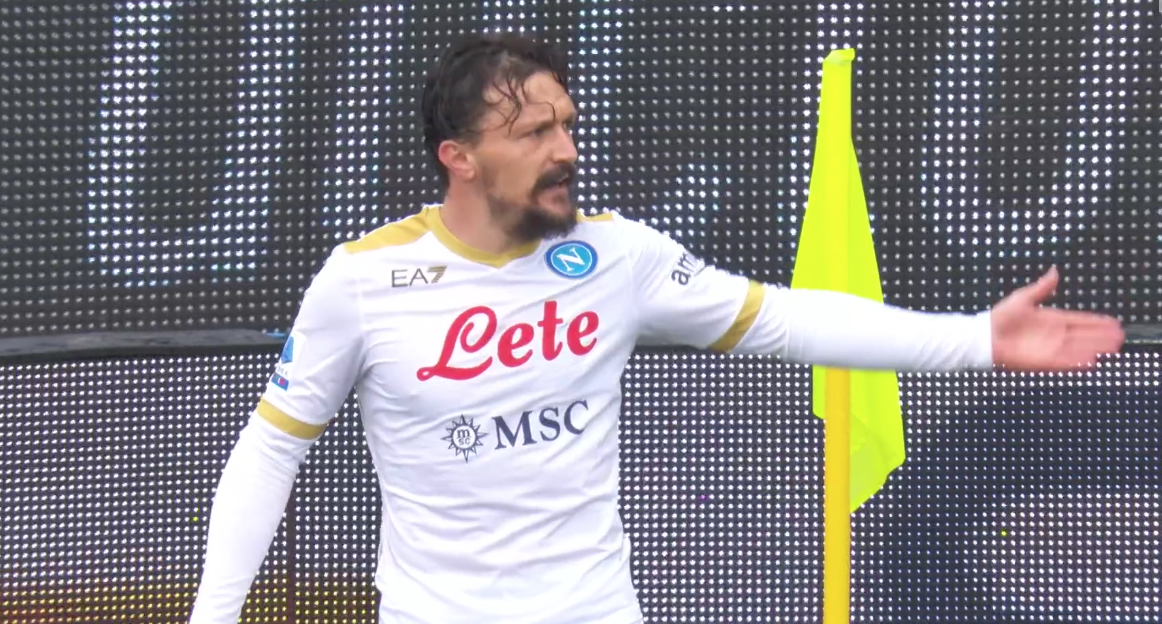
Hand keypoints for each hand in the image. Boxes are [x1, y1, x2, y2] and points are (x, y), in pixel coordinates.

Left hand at [990, 266, 1124, 371]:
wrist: (984, 337)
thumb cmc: (1000, 318)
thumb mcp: (1023, 299)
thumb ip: (1042, 288)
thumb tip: (1054, 271)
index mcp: (1051, 320)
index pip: (1079, 321)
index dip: (1096, 322)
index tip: (1113, 322)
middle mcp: (1054, 336)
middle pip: (1083, 336)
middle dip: (1101, 336)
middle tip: (1120, 336)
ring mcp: (1050, 349)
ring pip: (1078, 349)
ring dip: (1095, 348)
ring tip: (1114, 348)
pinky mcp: (1043, 362)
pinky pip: (1065, 362)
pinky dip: (1078, 362)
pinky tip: (1093, 362)